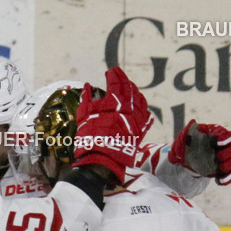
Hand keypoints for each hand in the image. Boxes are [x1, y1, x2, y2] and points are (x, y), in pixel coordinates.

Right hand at [72, 66, 152, 182]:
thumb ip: (86, 98)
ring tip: (131, 90)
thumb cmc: (90, 136)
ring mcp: (137, 119)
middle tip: (120, 78)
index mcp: (115, 101)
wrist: (103, 159)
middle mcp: (129, 107)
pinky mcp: (140, 131)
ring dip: (135, 93)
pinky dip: (143, 110)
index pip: (116, 82)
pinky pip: (146, 117)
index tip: (111, 71)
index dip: (114, 75)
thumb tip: (87, 86)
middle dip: (125, 81)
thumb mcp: (83, 115)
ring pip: (140, 101)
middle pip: (130, 89)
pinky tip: (142, 108)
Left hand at [168, 119, 230, 184]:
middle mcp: (224, 146)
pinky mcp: (223, 169)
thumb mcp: (185, 136)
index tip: (217, 142)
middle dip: (227, 153)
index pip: (225, 134)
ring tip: (220, 169)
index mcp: (216, 135)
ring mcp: (225, 158)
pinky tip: (219, 181)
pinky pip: (230, 174)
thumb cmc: (189, 143)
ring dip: (229, 166)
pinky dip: (227, 178)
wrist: (188, 157)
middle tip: (218, 157)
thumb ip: (188, 130)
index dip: (224, 138)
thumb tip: (192, 123)